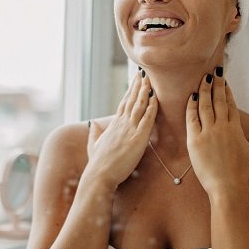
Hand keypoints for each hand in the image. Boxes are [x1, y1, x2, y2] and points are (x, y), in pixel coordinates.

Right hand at [85, 69, 157, 187]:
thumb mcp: (94, 145)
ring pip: (139, 106)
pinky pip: (147, 119)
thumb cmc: (97, 163)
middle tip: (143, 73)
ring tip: (149, 79)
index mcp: (113, 125)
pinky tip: (156, 98)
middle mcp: (121, 124)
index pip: (123, 103)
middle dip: (138, 86)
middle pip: (131, 100)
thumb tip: (93, 124)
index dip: (130, 91)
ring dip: (145, 91)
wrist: (99, 175)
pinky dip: (151, 108)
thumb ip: (95, 134)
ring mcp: (129, 130)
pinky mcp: (138, 138)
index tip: (135, 80)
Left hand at [185, 67, 248, 198]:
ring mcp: (209, 133)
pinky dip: (192, 106)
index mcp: (236, 130)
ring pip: (206, 106)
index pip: (231, 105)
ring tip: (203, 78)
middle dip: (217, 85)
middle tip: (214, 72)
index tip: (224, 81)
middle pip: (219, 101)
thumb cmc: (242, 174)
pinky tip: (192, 97)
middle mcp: (223, 128)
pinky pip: (192, 119)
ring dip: (204, 90)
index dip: (227, 92)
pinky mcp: (195, 140)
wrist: (227, 187)